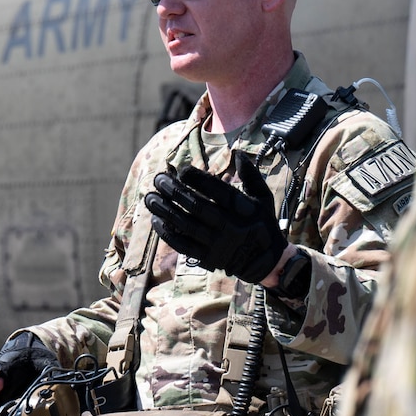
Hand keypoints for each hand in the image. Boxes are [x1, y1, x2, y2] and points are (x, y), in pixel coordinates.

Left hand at [142, 153, 288, 283]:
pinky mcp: (207, 258)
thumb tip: (238, 152)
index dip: (199, 180)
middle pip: (198, 207)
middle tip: (158, 179)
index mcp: (244, 209)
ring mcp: (217, 244)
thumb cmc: (262, 223)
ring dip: (166, 210)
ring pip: (187, 225)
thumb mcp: (264, 198)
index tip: (182, 170)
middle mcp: (230, 226)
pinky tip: (156, 220)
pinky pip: (184, 245)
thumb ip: (251, 175)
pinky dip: (168, 233)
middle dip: (175, 192)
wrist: (266, 262)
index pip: (219, 191)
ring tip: (149, 197)